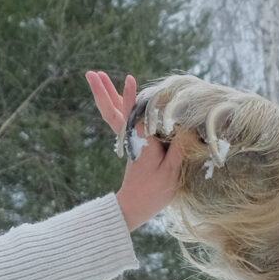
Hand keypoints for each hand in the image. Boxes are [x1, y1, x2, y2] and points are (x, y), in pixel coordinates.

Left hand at [88, 70, 185, 230]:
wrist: (134, 207)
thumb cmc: (153, 192)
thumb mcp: (171, 173)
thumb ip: (178, 150)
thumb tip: (187, 128)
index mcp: (141, 142)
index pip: (133, 115)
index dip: (131, 97)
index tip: (129, 78)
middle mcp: (132, 137)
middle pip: (112, 111)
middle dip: (102, 91)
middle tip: (91, 72)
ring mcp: (130, 139)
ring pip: (114, 113)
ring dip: (106, 94)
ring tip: (99, 75)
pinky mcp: (132, 142)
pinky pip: (123, 118)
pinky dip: (119, 103)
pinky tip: (120, 95)